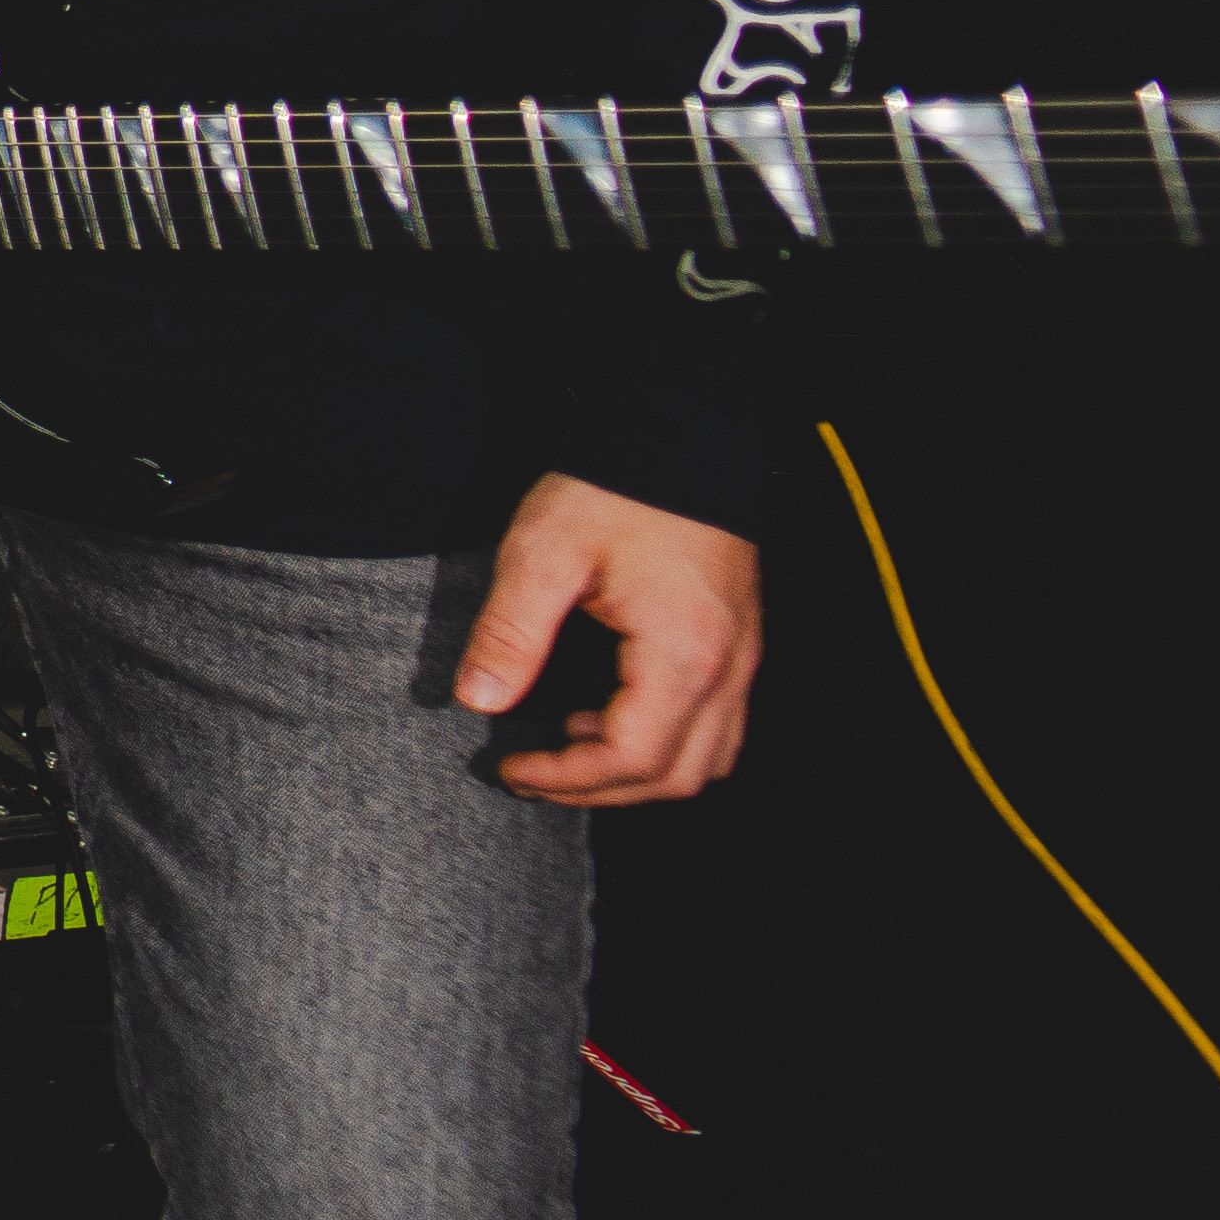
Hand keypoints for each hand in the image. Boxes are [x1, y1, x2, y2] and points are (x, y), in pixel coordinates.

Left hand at [459, 473, 764, 804]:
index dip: (566, 778)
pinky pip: (717, 726)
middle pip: (677, 777)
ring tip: (566, 748)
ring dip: (637, 775)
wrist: (679, 428)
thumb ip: (511, 632)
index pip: (630, 757)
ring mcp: (743, 658)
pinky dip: (665, 743)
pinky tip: (606, 714)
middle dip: (598, 791)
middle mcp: (727, 668)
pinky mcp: (738, 642)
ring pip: (707, 760)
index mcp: (683, 654)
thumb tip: (476, 701)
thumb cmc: (612, 486)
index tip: (509, 766)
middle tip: (530, 775)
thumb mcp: (543, 552)